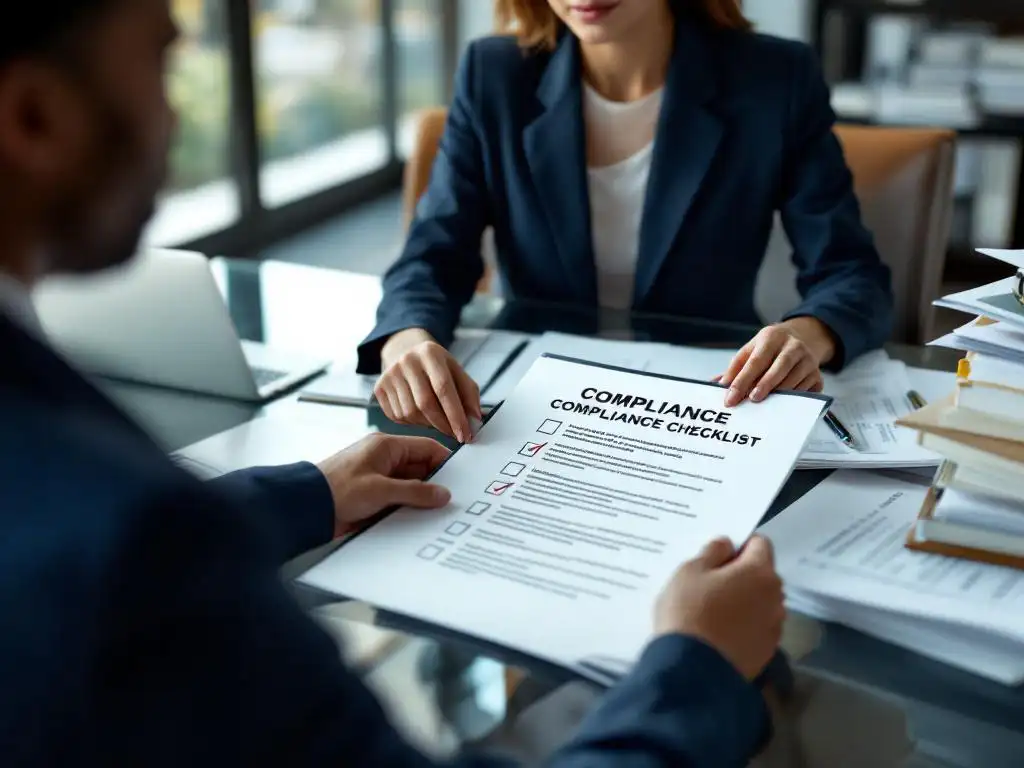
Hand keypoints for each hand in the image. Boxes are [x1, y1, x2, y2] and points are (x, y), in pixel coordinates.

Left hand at [317, 434, 450, 537]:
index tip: (462, 477)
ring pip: (411, 487)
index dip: (445, 461)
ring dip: (421, 499)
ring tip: (438, 513)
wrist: (305, 508)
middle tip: (453, 500)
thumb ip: (415, 491)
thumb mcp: (381, 490)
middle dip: (435, 484)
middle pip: (420, 469)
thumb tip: (442, 493)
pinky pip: (399, 500)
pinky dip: (408, 508)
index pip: (426, 447)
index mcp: (386, 446)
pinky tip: (418, 520)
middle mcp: (384, 460)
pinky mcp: (373, 497)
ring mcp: (379, 479)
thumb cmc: (336, 490)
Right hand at [377, 328, 482, 442]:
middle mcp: (407, 361)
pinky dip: (413, 423)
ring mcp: (390, 374)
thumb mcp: (457, 372)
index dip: (456, 415)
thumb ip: (469, 394)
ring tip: (438, 421)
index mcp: (430, 353)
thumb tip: (475, 420)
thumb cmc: (437, 367)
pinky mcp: (379, 387)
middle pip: (425, 403)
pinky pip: (398, 416)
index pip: (444, 388)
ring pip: (411, 413)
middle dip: (443, 425)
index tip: (466, 434)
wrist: (406, 353)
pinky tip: (421, 416)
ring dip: (428, 424)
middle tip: (455, 435)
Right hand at [654, 536, 784, 680]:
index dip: (740, 544)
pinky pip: (757, 628)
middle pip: (763, 574)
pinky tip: (721, 634)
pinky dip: (744, 625)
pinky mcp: (766, 653)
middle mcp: (776, 597)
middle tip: (711, 583)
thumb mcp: (689, 571)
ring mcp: (774, 628)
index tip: (717, 556)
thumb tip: (727, 545)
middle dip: (742, 573)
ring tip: (715, 612)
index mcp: (760, 572)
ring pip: (761, 603)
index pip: (760, 543)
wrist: (693, 671)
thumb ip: (712, 552)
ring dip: (745, 601)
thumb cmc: (689, 611)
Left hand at [718, 318, 833, 406]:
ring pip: (795, 380)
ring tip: (765, 405)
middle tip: (751, 400)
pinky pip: (807, 390)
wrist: (802, 338)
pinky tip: (782, 405)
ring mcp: (809, 360)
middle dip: (764, 385)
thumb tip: (717, 384)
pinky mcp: (818, 375)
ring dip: (779, 394)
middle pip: (779, 367)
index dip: (742, 380)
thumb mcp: (751, 350)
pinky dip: (794, 399)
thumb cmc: (770, 348)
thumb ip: (735, 367)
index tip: (731, 398)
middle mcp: (793, 346)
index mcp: (771, 337)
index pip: (755, 361)